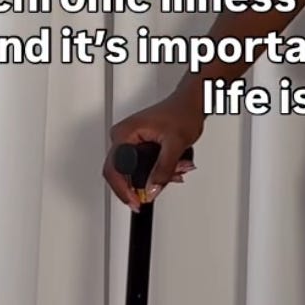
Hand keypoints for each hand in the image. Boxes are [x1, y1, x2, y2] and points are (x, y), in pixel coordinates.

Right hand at [103, 91, 203, 207]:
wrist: (190, 103)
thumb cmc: (183, 112)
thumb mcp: (175, 144)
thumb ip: (163, 169)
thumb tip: (151, 189)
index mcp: (124, 133)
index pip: (114, 169)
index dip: (123, 190)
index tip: (135, 202)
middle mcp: (122, 137)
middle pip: (121, 174)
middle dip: (142, 184)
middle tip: (158, 189)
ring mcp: (129, 141)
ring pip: (132, 172)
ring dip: (153, 178)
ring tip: (175, 171)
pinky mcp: (137, 145)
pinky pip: (140, 166)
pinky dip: (156, 172)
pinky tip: (171, 168)